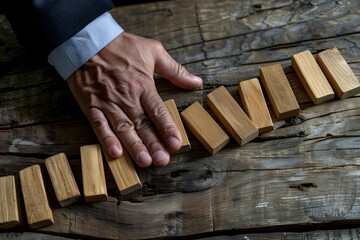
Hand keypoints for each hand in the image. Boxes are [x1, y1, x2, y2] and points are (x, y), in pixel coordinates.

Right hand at [67, 32, 201, 167]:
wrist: (86, 41)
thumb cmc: (121, 46)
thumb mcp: (153, 50)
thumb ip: (175, 70)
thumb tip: (197, 82)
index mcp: (142, 85)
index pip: (157, 110)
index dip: (167, 128)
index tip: (176, 143)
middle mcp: (126, 97)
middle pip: (142, 124)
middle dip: (153, 143)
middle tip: (162, 160)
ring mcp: (108, 103)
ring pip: (123, 128)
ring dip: (134, 146)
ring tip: (144, 161)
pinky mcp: (91, 106)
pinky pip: (99, 125)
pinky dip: (106, 139)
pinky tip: (115, 153)